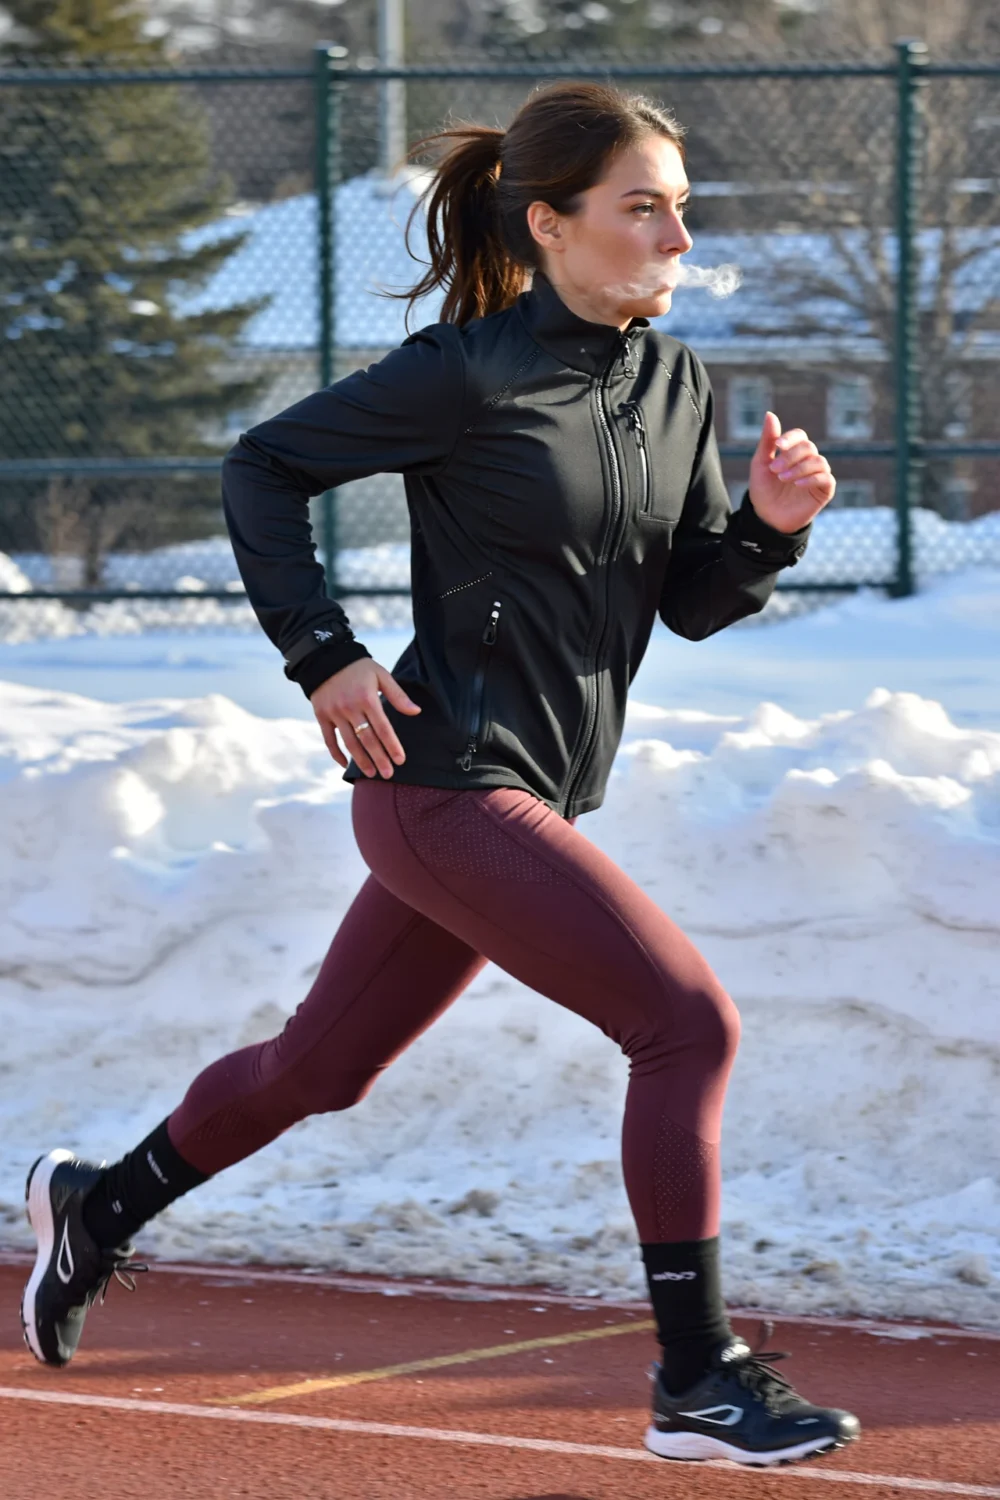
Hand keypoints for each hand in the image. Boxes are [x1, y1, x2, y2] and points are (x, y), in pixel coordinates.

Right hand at [309, 658, 420, 777]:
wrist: (325, 657)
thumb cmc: (358, 667)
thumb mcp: (381, 675)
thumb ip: (397, 695)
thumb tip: (416, 711)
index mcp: (367, 698)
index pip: (383, 728)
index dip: (392, 746)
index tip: (400, 760)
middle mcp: (349, 708)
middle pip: (367, 740)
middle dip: (379, 759)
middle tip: (388, 775)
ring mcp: (334, 713)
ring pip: (349, 743)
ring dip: (361, 760)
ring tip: (371, 774)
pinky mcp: (322, 716)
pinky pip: (329, 739)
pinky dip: (336, 754)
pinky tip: (345, 765)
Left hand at [748, 412, 835, 533]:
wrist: (767, 518)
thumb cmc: (763, 490)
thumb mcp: (760, 464)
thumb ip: (767, 440)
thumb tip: (770, 414)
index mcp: (795, 452)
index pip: (800, 436)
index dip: (790, 438)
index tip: (777, 446)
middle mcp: (809, 461)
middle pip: (808, 448)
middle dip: (790, 456)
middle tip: (774, 469)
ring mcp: (818, 475)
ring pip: (818, 461)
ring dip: (800, 468)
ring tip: (782, 478)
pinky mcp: (825, 490)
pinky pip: (826, 478)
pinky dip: (812, 478)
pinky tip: (797, 484)